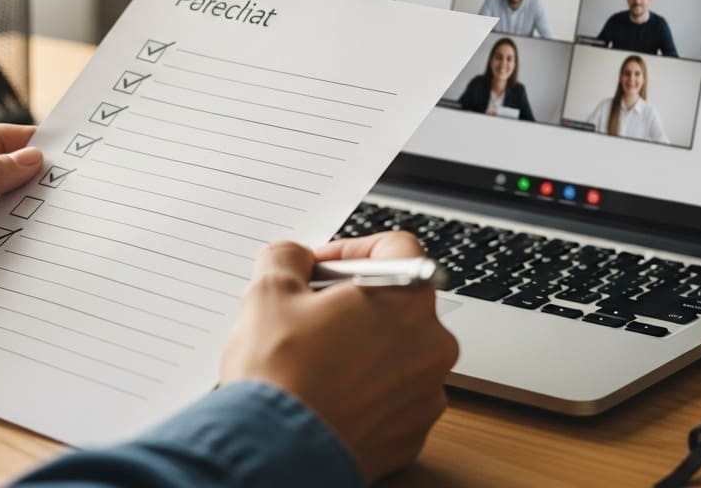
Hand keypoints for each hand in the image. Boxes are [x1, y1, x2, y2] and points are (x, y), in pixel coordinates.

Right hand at [219, 232, 458, 481]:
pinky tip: (326, 394)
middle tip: (309, 313)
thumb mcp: (269, 291)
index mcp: (409, 301)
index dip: (350, 250)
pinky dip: (364, 392)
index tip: (320, 267)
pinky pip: (392, 399)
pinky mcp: (411, 435)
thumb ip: (288, 257)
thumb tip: (294, 259)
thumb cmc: (280, 375)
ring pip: (396, 353)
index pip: (397, 248)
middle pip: (397, 304)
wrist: (275, 452)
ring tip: (313, 360)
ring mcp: (425, 395)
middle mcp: (432, 347)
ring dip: (361, 348)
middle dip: (354, 303)